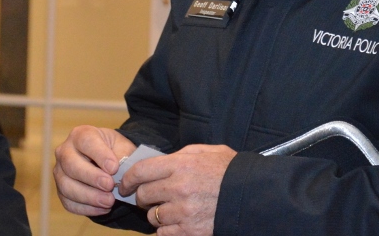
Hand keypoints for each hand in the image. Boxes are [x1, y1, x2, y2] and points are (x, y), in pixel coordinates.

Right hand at [53, 126, 137, 215]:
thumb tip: (119, 173)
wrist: (108, 163)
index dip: (99, 155)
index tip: (114, 168)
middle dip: (91, 177)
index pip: (86, 141)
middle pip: (71, 164)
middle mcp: (65, 151)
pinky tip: (103, 209)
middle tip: (110, 186)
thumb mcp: (122, 147)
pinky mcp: (61, 191)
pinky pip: (68, 202)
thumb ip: (122, 157)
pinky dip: (86, 208)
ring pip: (67, 186)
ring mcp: (60, 172)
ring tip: (109, 201)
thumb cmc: (114, 152)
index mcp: (81, 135)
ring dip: (89, 196)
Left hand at [120, 144, 235, 235]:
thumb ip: (182, 154)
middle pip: (143, 195)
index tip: (125, 184)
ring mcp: (183, 211)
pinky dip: (165, 230)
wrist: (253, 197)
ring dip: (156, 214)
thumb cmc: (231, 172)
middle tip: (149, 197)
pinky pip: (163, 234)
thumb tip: (161, 161)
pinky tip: (175, 223)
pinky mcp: (190, 231)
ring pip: (152, 216)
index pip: (141, 171)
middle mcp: (178, 188)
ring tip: (168, 210)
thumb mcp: (208, 151)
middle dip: (143, 196)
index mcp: (180, 165)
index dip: (128, 179)